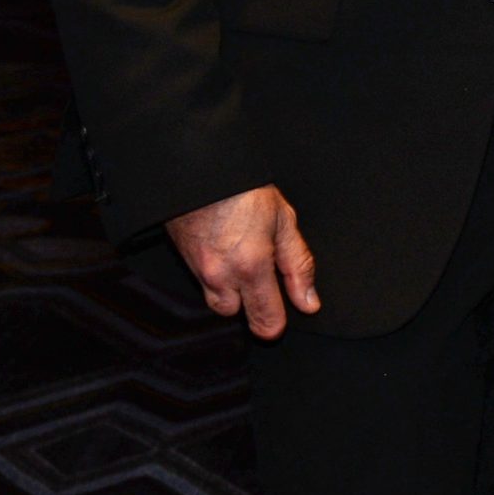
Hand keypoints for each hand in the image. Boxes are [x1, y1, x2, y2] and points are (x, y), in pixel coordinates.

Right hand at [166, 184, 319, 338]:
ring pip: (218, 304)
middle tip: (266, 278)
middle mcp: (220, 277)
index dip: (278, 323)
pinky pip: (203, 287)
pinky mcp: (185, 265)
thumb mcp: (284, 221)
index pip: (265, 320)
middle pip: (239, 317)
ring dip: (234, 294)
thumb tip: (308, 302)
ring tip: (246, 263)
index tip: (287, 312)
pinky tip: (228, 256)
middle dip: (254, 306)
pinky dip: (218, 281)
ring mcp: (198, 273)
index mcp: (251, 266)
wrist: (201, 172)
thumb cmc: (244, 191)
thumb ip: (298, 265)